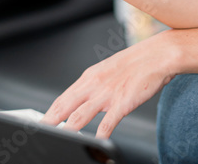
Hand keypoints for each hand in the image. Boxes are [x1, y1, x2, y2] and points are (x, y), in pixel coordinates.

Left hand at [43, 32, 177, 138]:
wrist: (157, 55)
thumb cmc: (135, 64)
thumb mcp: (107, 71)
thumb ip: (93, 86)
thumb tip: (81, 99)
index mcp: (89, 77)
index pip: (63, 97)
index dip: (50, 112)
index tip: (41, 122)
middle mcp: (94, 85)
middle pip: (66, 106)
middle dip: (50, 121)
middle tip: (40, 131)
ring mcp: (107, 94)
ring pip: (80, 115)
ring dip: (68, 129)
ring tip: (58, 138)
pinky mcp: (122, 103)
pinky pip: (108, 122)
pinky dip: (100, 134)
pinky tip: (95, 142)